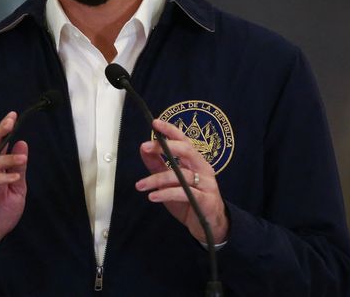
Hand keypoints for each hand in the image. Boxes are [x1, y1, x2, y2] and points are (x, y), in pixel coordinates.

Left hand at [136, 119, 228, 242]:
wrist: (209, 225)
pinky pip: (183, 193)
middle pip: (186, 151)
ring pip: (180, 175)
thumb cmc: (189, 200)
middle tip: (145, 147)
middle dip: (165, 147)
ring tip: (140, 185)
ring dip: (157, 179)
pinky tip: (153, 196)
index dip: (171, 130)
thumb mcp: (170, 181)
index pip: (184, 140)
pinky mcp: (205, 201)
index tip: (155, 123)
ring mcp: (206, 184)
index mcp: (195, 161)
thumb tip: (143, 148)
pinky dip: (166, 194)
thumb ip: (158, 164)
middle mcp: (203, 168)